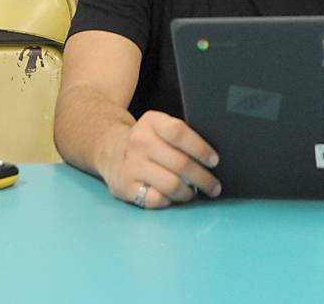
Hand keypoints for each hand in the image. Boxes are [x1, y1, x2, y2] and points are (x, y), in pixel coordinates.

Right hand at [101, 110, 221, 208]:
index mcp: (152, 122)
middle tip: (214, 186)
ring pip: (171, 184)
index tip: (215, 161)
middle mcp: (140, 141)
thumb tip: (211, 159)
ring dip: (188, 193)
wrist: (109, 149)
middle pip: (180, 163)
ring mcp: (131, 165)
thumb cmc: (147, 141)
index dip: (201, 148)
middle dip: (203, 178)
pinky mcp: (125, 187)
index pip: (179, 133)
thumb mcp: (159, 127)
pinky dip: (169, 201)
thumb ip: (180, 136)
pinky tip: (173, 197)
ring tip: (194, 193)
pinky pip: (156, 199)